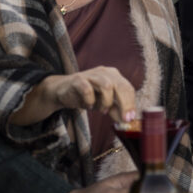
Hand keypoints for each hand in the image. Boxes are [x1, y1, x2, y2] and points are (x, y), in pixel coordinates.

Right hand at [11, 67, 135, 124]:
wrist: (61, 90)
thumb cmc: (86, 96)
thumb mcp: (103, 103)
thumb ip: (115, 110)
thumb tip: (127, 120)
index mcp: (114, 76)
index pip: (128, 88)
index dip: (131, 104)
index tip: (130, 118)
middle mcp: (105, 72)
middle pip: (121, 86)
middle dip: (125, 104)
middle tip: (123, 119)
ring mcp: (91, 75)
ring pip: (107, 86)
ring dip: (106, 102)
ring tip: (100, 110)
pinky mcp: (78, 79)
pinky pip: (87, 90)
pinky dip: (90, 101)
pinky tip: (88, 106)